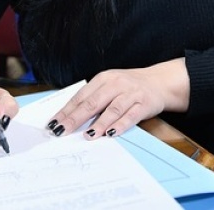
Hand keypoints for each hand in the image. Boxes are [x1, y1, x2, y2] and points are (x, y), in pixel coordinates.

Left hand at [46, 59, 188, 139]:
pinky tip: (111, 134)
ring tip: (88, 135)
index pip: (81, 96)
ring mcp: (130, 93)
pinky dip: (120, 125)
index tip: (54, 123)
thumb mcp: (109, 86)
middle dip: (75, 118)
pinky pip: (130, 116)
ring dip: (99, 123)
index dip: (66, 111)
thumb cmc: (129, 87)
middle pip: (92, 102)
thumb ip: (93, 99)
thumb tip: (70, 117)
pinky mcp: (144, 104)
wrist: (159, 81)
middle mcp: (115, 84)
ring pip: (112, 109)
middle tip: (62, 131)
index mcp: (103, 78)